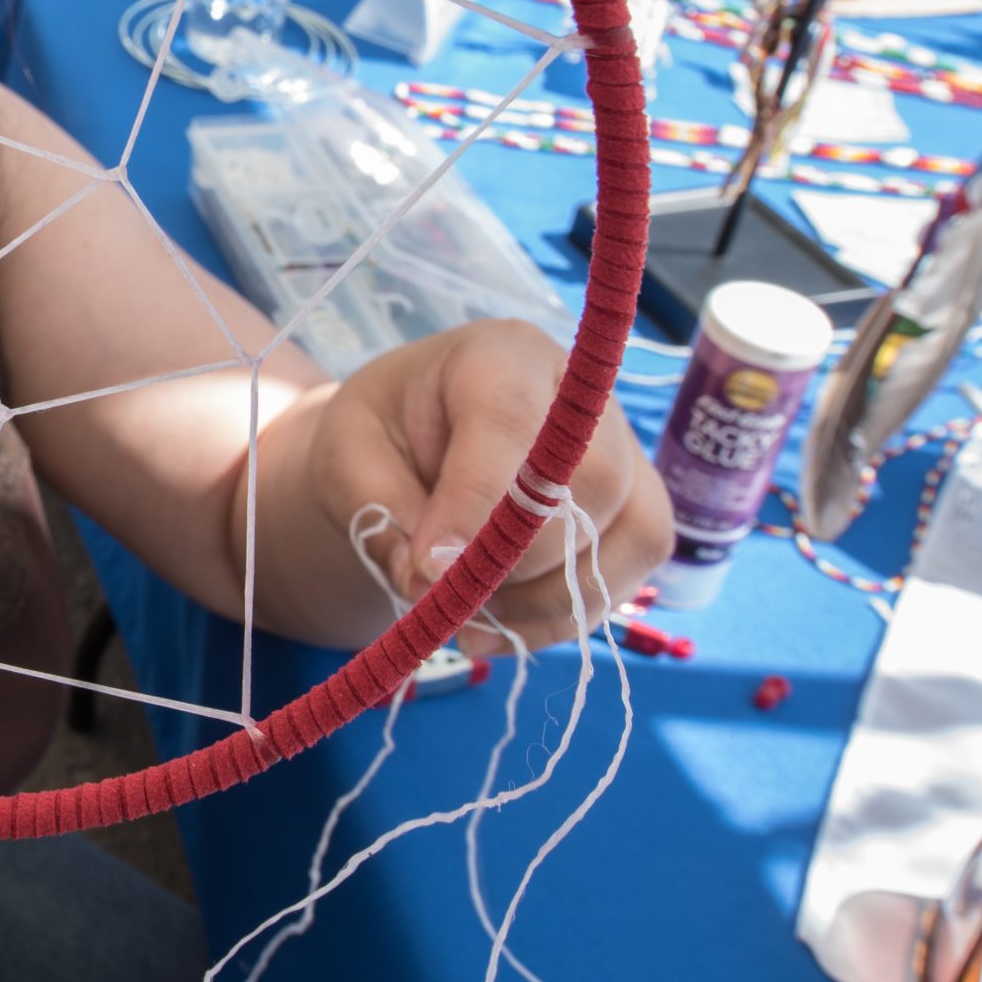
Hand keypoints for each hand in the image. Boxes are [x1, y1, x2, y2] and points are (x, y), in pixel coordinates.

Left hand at [313, 320, 671, 653]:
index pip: (510, 422)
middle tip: (448, 592)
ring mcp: (622, 450)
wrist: (408, 449)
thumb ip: (381, 513)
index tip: (429, 567)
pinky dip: (562, 617)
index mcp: (497, 355)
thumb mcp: (346, 459)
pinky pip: (627, 574)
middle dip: (519, 558)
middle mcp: (579, 394)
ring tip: (469, 612)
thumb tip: (432, 582)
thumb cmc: (378, 439)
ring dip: (544, 598)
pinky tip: (499, 626)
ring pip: (629, 534)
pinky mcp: (636, 507)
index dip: (477, 502)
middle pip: (594, 480)